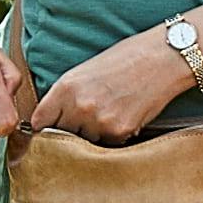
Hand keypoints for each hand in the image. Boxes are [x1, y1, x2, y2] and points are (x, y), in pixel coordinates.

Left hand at [39, 25, 202, 144]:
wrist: (162, 58)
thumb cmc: (125, 59)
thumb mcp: (85, 71)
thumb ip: (64, 96)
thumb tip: (49, 121)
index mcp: (66, 87)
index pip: (40, 122)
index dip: (44, 127)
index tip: (47, 131)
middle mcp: (80, 107)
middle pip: (61, 136)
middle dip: (69, 132)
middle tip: (86, 120)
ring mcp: (100, 121)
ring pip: (85, 142)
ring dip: (92, 135)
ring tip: (110, 113)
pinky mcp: (120, 132)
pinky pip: (107, 144)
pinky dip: (112, 136)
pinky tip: (124, 116)